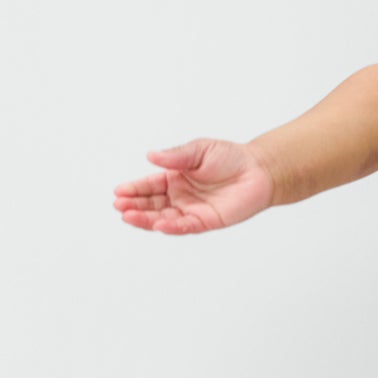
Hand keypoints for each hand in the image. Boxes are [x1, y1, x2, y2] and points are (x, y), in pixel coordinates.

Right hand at [112, 139, 273, 233]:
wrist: (259, 170)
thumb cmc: (231, 157)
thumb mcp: (199, 150)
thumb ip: (176, 156)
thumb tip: (151, 156)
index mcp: (176, 178)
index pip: (149, 186)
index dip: (134, 189)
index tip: (118, 192)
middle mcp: (181, 196)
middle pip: (152, 204)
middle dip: (134, 206)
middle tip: (119, 206)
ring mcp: (193, 210)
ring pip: (164, 218)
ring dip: (146, 219)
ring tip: (129, 216)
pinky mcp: (207, 221)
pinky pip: (186, 226)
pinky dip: (171, 227)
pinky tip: (158, 225)